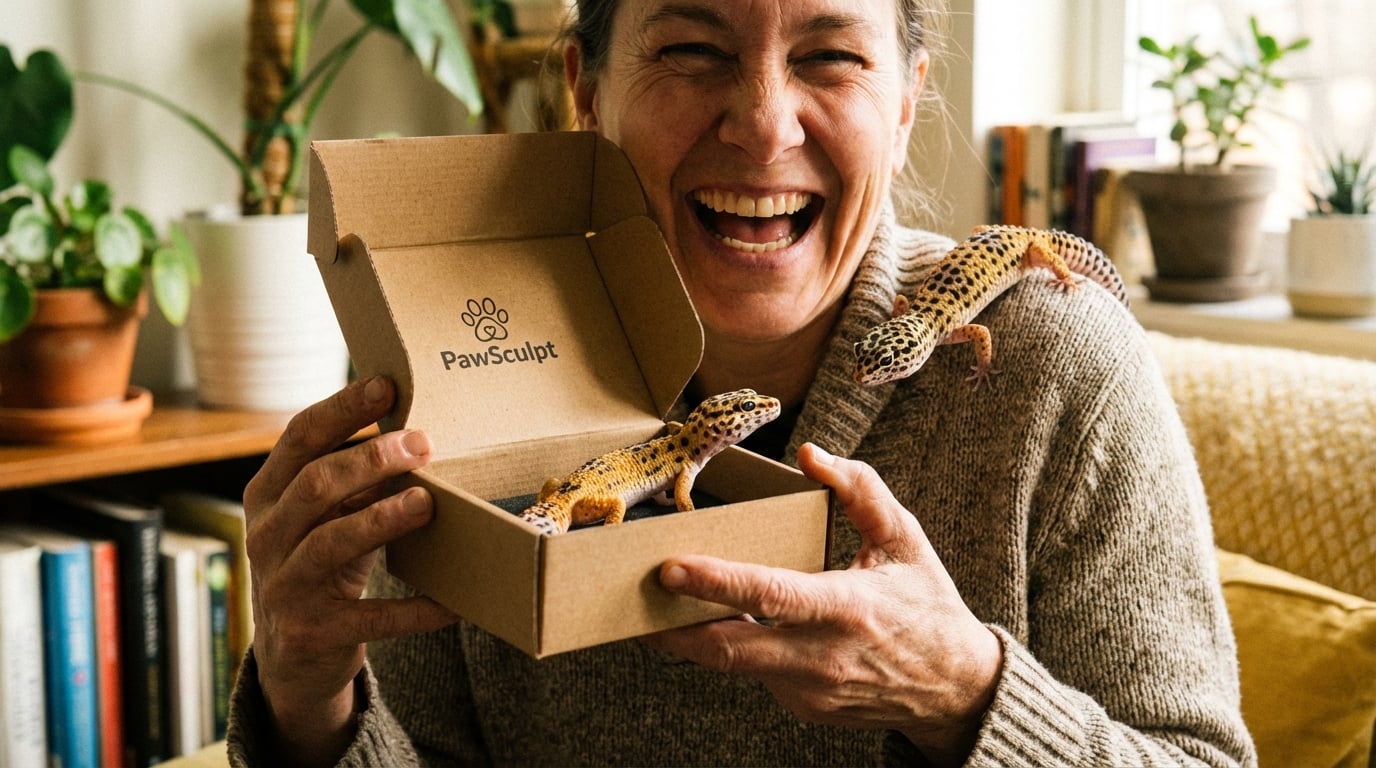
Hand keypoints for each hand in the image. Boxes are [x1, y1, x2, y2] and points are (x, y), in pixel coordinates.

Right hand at [243, 376, 456, 765]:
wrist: (293, 656)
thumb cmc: (322, 563)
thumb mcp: (328, 516)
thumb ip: (356, 479)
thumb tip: (419, 430)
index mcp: (268, 494)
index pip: (299, 437)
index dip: (342, 408)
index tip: (388, 385)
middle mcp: (267, 536)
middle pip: (314, 484)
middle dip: (370, 459)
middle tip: (423, 443)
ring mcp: (284, 586)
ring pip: (331, 542)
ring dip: (382, 518)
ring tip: (428, 501)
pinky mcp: (312, 632)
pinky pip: (370, 615)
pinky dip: (413, 610)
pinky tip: (452, 603)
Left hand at [641, 443, 1002, 765]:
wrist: (954, 687)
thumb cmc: (925, 604)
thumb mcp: (903, 539)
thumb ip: (860, 489)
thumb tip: (811, 454)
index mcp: (847, 608)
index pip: (770, 594)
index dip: (716, 582)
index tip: (671, 567)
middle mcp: (822, 656)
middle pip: (726, 649)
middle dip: (670, 629)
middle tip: (631, 599)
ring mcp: (809, 691)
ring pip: (733, 664)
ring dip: (693, 637)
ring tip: (658, 607)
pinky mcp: (802, 708)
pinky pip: (755, 673)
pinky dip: (733, 647)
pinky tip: (719, 622)